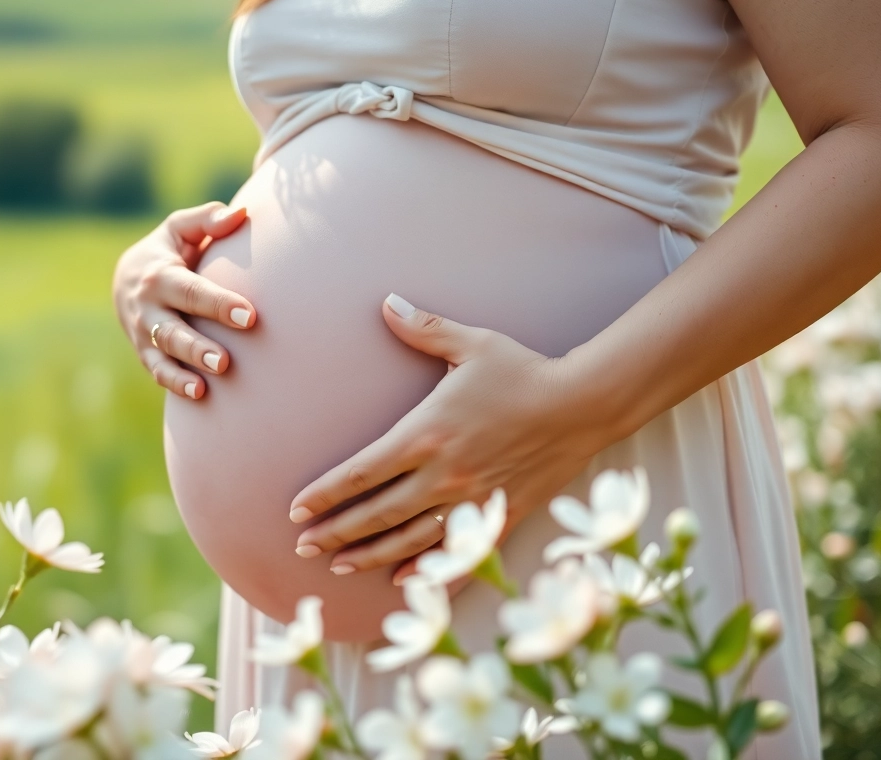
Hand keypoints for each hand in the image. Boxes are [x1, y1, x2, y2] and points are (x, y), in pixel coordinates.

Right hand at [113, 202, 255, 398]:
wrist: (125, 280)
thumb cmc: (168, 251)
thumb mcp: (179, 230)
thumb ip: (207, 220)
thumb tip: (239, 215)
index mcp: (159, 274)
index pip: (191, 291)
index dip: (218, 304)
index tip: (248, 315)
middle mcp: (147, 306)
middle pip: (172, 329)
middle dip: (198, 346)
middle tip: (226, 361)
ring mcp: (142, 332)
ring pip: (163, 354)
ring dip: (186, 369)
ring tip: (211, 382)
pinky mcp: (145, 352)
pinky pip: (157, 371)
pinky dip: (175, 383)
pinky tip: (199, 394)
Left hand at [289, 293, 614, 582]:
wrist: (584, 404)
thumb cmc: (524, 371)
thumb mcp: (472, 344)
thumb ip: (424, 330)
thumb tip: (388, 303)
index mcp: (427, 434)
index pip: (360, 473)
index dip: (325, 494)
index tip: (296, 508)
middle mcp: (443, 474)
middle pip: (376, 513)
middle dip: (335, 532)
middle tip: (303, 546)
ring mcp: (470, 499)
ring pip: (409, 538)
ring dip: (371, 555)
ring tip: (341, 565)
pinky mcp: (498, 514)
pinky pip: (455, 548)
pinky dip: (426, 566)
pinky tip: (405, 578)